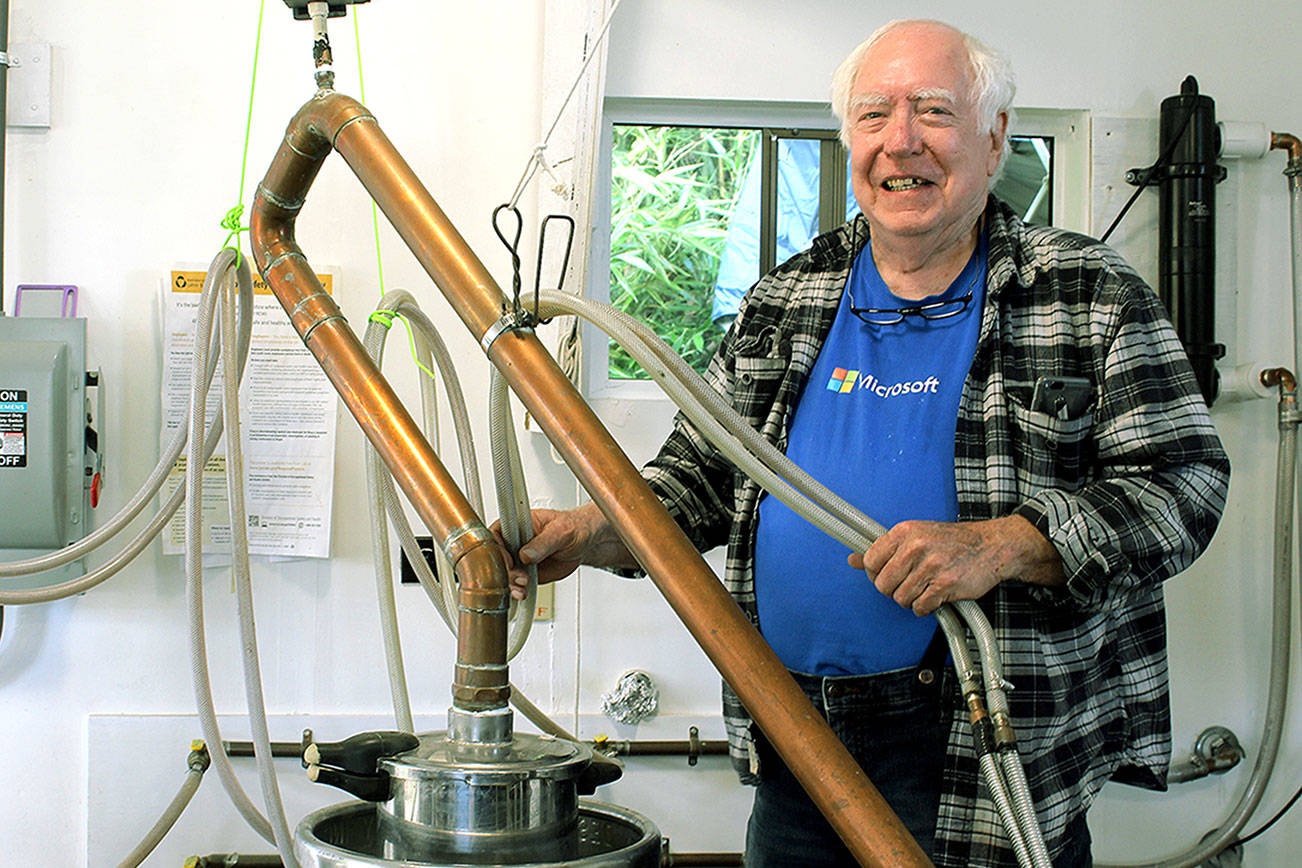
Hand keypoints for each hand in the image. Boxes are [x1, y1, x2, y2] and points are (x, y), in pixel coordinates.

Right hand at [490, 503, 633, 599]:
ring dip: (511, 583)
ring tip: (523, 588)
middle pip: (497, 557)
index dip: (497, 549)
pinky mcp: (525, 572)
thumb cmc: (572, 528)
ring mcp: (518, 558)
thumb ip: (543, 542)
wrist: (583, 543)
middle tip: (520, 578)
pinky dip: (517, 590)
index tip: (507, 561)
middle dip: (506, 571)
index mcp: (517, 523)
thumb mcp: (561, 531)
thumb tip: (526, 554)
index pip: (496, 534)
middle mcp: (514, 541)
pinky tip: (523, 593)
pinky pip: (515, 583)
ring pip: (504, 573)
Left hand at [847, 515, 1064, 615]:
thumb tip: (852, 560)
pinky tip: (934, 597)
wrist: (991, 546)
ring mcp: (930, 567)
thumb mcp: (915, 536)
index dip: (876, 573)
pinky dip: (925, 607)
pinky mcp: (945, 586)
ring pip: (900, 598)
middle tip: (908, 584)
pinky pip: (920, 607)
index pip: (870, 561)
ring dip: (911, 599)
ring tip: (925, 588)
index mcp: (904, 532)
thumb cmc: (951, 541)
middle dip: (893, 590)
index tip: (888, 574)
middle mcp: (915, 547)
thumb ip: (883, 549)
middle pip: (883, 585)